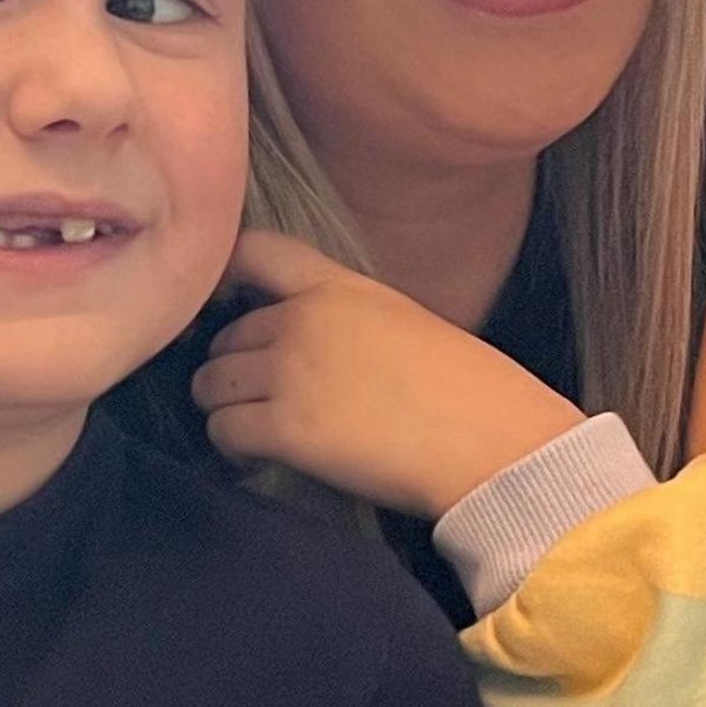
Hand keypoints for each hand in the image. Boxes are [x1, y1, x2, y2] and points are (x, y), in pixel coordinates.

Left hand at [193, 232, 590, 519]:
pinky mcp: (287, 430)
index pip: (255, 251)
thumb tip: (309, 351)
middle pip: (227, 335)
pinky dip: (231, 446)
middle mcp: (305, 321)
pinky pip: (224, 430)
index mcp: (340, 287)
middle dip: (232, 366)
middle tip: (255, 396)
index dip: (224, 275)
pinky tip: (255, 455)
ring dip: (224, 407)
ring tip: (253, 427)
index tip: (221, 305)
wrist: (492, 441)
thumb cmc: (468, 390)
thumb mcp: (404, 322)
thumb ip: (345, 321)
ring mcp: (291, 373)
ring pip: (212, 384)